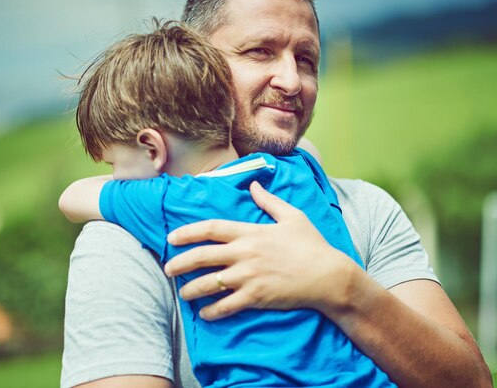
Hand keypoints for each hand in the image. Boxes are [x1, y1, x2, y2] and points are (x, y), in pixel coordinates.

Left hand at [164, 181, 360, 319]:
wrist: (329, 276)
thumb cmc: (312, 245)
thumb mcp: (292, 216)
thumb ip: (269, 201)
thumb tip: (254, 184)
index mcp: (250, 233)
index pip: (211, 229)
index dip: (187, 232)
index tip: (171, 239)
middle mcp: (244, 253)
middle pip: (202, 256)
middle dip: (180, 263)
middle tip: (167, 269)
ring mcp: (249, 276)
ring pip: (210, 283)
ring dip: (191, 290)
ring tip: (182, 294)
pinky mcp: (256, 297)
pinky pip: (227, 306)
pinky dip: (212, 311)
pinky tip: (204, 313)